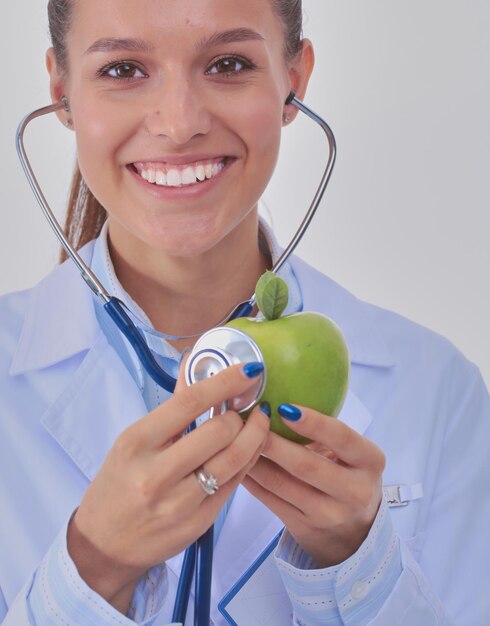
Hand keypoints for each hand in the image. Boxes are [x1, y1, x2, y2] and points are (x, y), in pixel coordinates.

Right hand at [67, 361, 269, 611]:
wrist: (104, 544)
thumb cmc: (119, 482)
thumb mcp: (134, 440)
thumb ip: (172, 403)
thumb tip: (196, 361)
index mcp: (137, 442)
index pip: (190, 402)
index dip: (226, 381)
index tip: (249, 370)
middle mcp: (156, 473)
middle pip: (220, 431)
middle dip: (240, 414)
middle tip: (243, 407)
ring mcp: (179, 502)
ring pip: (235, 459)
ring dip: (255, 434)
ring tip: (258, 422)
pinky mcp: (198, 523)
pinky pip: (235, 484)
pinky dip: (249, 459)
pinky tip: (250, 448)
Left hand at [243, 404, 384, 567]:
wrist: (353, 531)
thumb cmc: (347, 474)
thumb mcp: (353, 453)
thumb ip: (326, 431)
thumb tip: (280, 398)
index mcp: (370, 461)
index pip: (342, 437)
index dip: (314, 422)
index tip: (285, 407)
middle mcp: (354, 491)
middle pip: (306, 465)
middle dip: (273, 443)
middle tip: (249, 422)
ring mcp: (328, 514)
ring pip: (281, 484)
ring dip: (254, 459)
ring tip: (236, 438)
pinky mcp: (303, 527)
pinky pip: (269, 499)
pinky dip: (250, 479)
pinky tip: (236, 461)